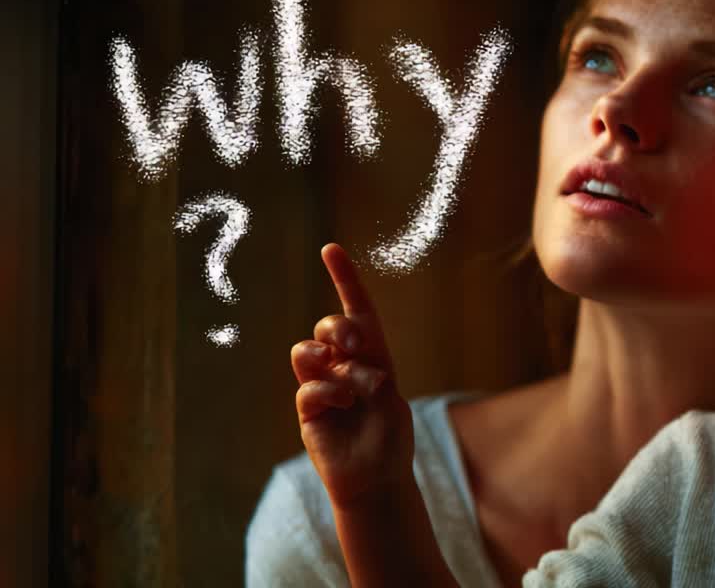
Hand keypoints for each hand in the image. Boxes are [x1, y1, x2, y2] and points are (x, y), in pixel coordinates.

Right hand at [292, 243, 414, 508]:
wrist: (377, 480)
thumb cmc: (389, 441)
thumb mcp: (392, 405)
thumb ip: (372, 381)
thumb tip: (344, 371)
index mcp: (372, 357)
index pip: (358, 310)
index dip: (345, 280)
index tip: (330, 250)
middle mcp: (344, 366)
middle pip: (329, 326)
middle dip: (338, 327)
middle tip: (355, 345)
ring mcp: (323, 386)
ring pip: (306, 351)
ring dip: (327, 358)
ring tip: (349, 383)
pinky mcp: (308, 410)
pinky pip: (308, 387)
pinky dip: (326, 391)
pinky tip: (342, 404)